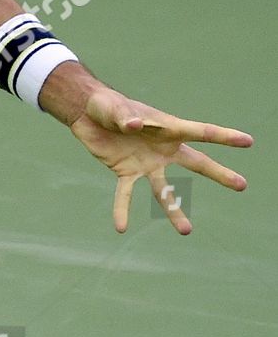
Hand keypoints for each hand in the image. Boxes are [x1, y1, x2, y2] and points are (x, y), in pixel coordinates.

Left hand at [70, 85, 251, 233]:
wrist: (87, 113)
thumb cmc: (108, 105)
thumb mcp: (116, 109)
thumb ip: (126, 117)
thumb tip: (136, 125)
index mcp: (168, 128)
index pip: (202, 132)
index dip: (225, 137)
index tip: (248, 142)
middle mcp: (163, 149)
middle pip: (197, 164)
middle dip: (219, 174)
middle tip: (242, 185)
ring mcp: (147, 163)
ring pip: (164, 190)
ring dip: (174, 210)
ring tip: (187, 231)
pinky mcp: (125, 171)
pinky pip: (124, 194)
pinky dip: (122, 209)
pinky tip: (121, 228)